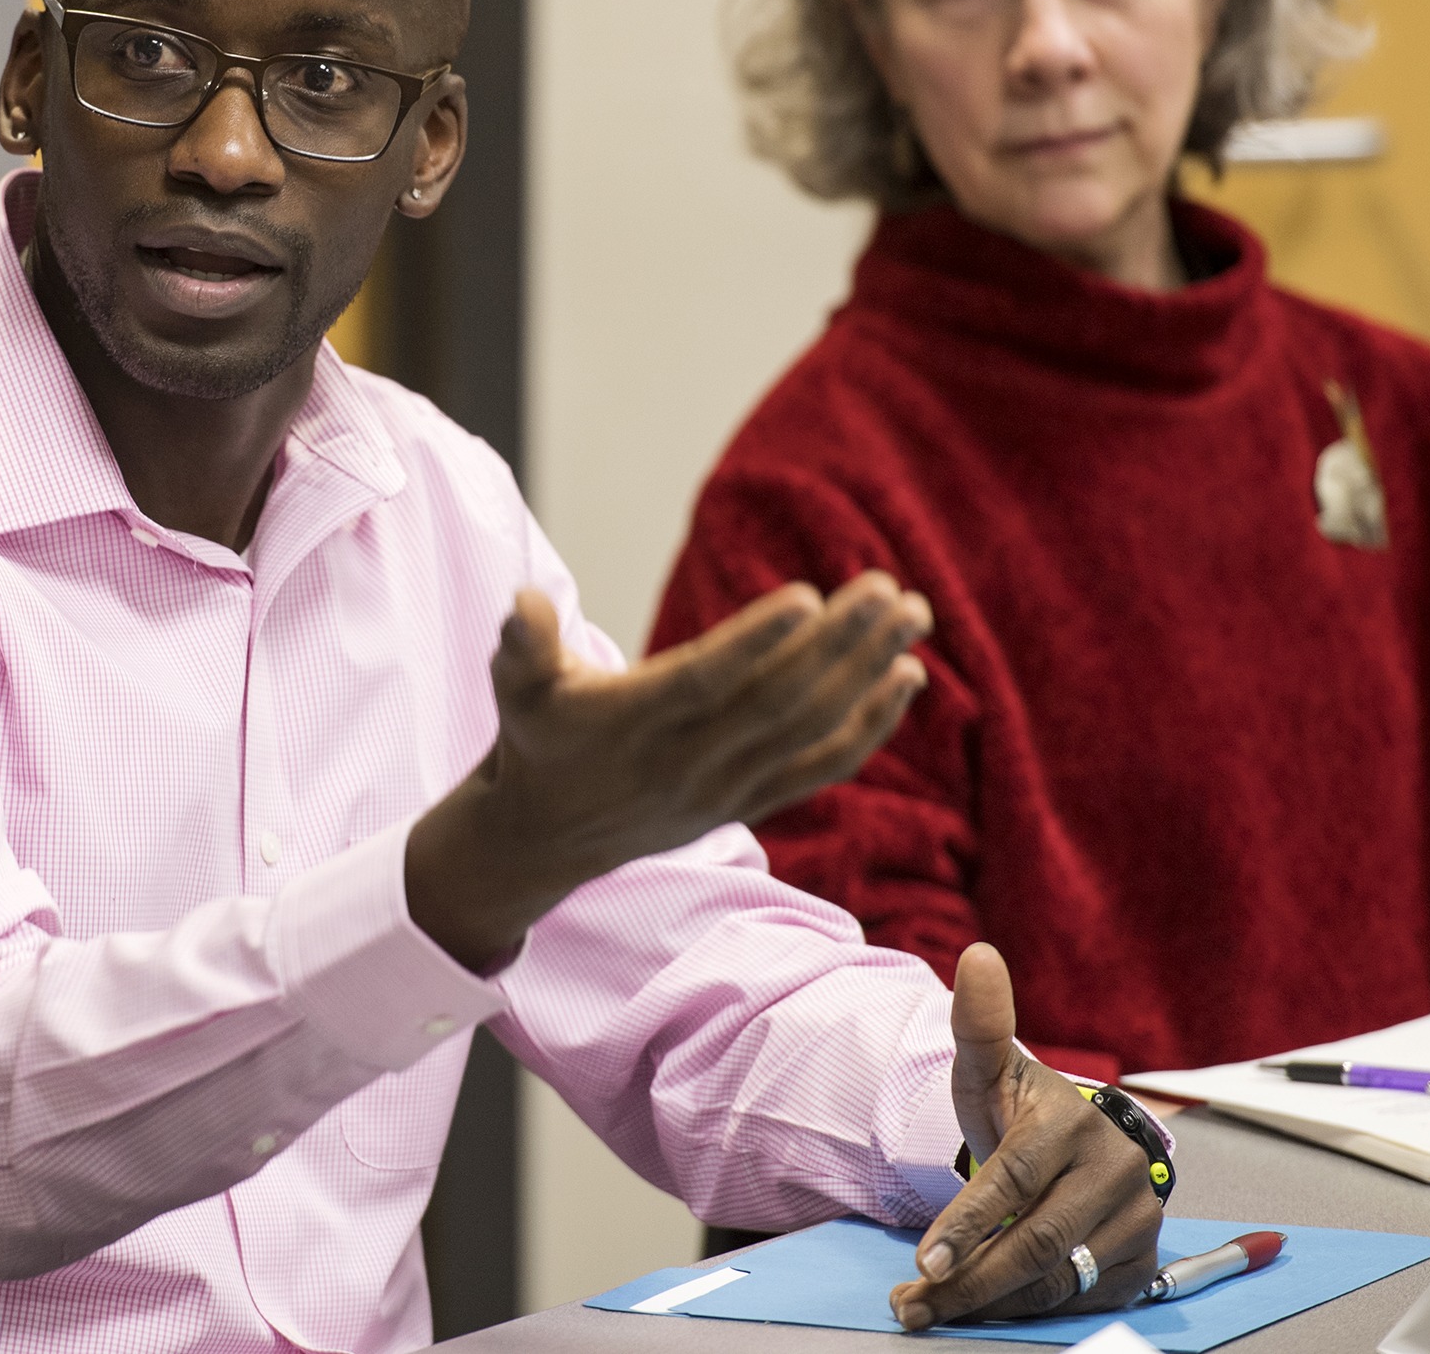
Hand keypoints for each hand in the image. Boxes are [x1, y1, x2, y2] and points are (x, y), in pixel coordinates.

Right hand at [406, 573, 930, 969]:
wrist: (545, 838)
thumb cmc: (536, 739)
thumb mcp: (515, 689)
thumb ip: (523, 644)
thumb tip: (523, 603)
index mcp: (633, 722)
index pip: (705, 681)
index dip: (756, 643)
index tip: (808, 597)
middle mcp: (687, 761)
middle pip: (778, 702)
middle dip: (840, 645)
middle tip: (889, 590)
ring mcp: (724, 787)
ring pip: (810, 731)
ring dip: (867, 674)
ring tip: (914, 616)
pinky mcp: (747, 802)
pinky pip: (820, 767)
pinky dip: (869, 725)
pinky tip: (907, 678)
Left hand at [890, 944, 1162, 1328]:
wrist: (1080, 1142)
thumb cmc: (1023, 1109)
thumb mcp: (992, 1067)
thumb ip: (978, 1022)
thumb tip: (977, 955)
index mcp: (1073, 1123)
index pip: (1014, 1179)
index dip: (968, 1222)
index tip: (924, 1261)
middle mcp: (1116, 1171)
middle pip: (1035, 1242)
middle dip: (967, 1280)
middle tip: (913, 1303)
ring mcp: (1138, 1219)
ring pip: (1057, 1279)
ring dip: (990, 1303)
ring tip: (932, 1309)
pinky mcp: (1142, 1261)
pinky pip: (1080, 1301)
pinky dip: (1028, 1312)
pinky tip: (986, 1309)